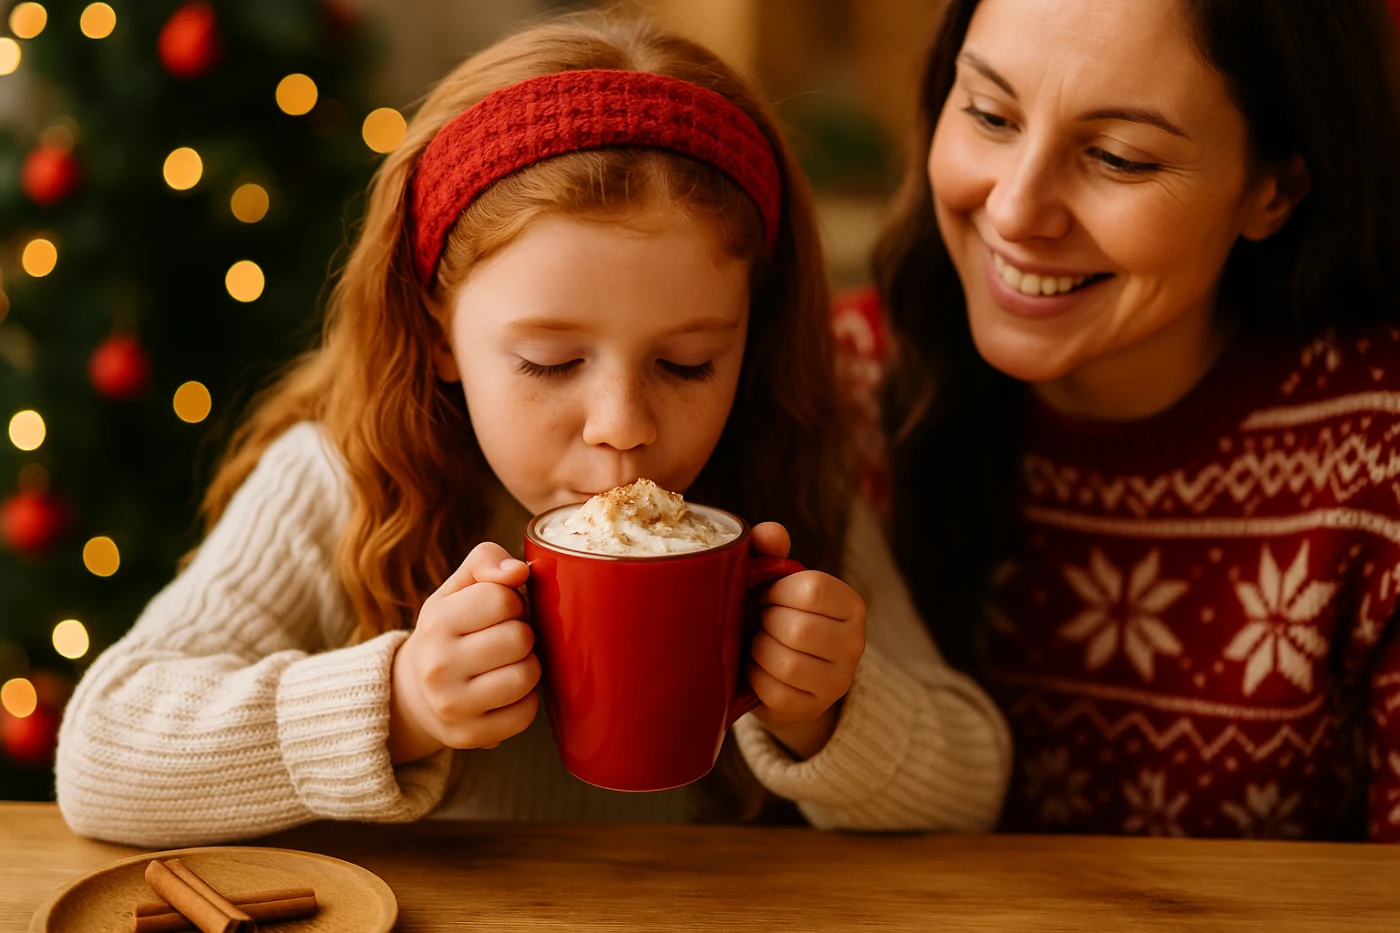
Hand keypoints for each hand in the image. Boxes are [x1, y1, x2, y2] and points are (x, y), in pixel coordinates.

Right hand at [387, 542, 539, 764]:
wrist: (413, 694)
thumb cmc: (448, 631)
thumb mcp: (456, 589)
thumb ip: (486, 561)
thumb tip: (519, 571)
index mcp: (437, 620)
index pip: (504, 597)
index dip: (512, 601)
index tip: (499, 612)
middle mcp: (438, 665)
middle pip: (520, 637)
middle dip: (521, 634)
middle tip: (503, 640)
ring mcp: (452, 706)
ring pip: (528, 675)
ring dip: (527, 666)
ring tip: (506, 664)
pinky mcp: (470, 737)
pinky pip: (526, 713)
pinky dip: (524, 701)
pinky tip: (504, 693)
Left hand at [744, 522, 865, 758]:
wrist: (779, 673)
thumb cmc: (775, 615)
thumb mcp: (774, 580)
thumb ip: (770, 550)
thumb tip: (771, 533)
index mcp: (851, 605)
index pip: (813, 589)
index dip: (777, 591)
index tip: (766, 595)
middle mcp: (856, 643)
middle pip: (799, 630)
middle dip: (766, 624)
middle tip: (760, 622)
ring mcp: (839, 680)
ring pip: (788, 665)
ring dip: (759, 651)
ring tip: (757, 643)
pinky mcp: (815, 707)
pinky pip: (776, 693)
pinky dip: (756, 678)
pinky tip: (756, 669)